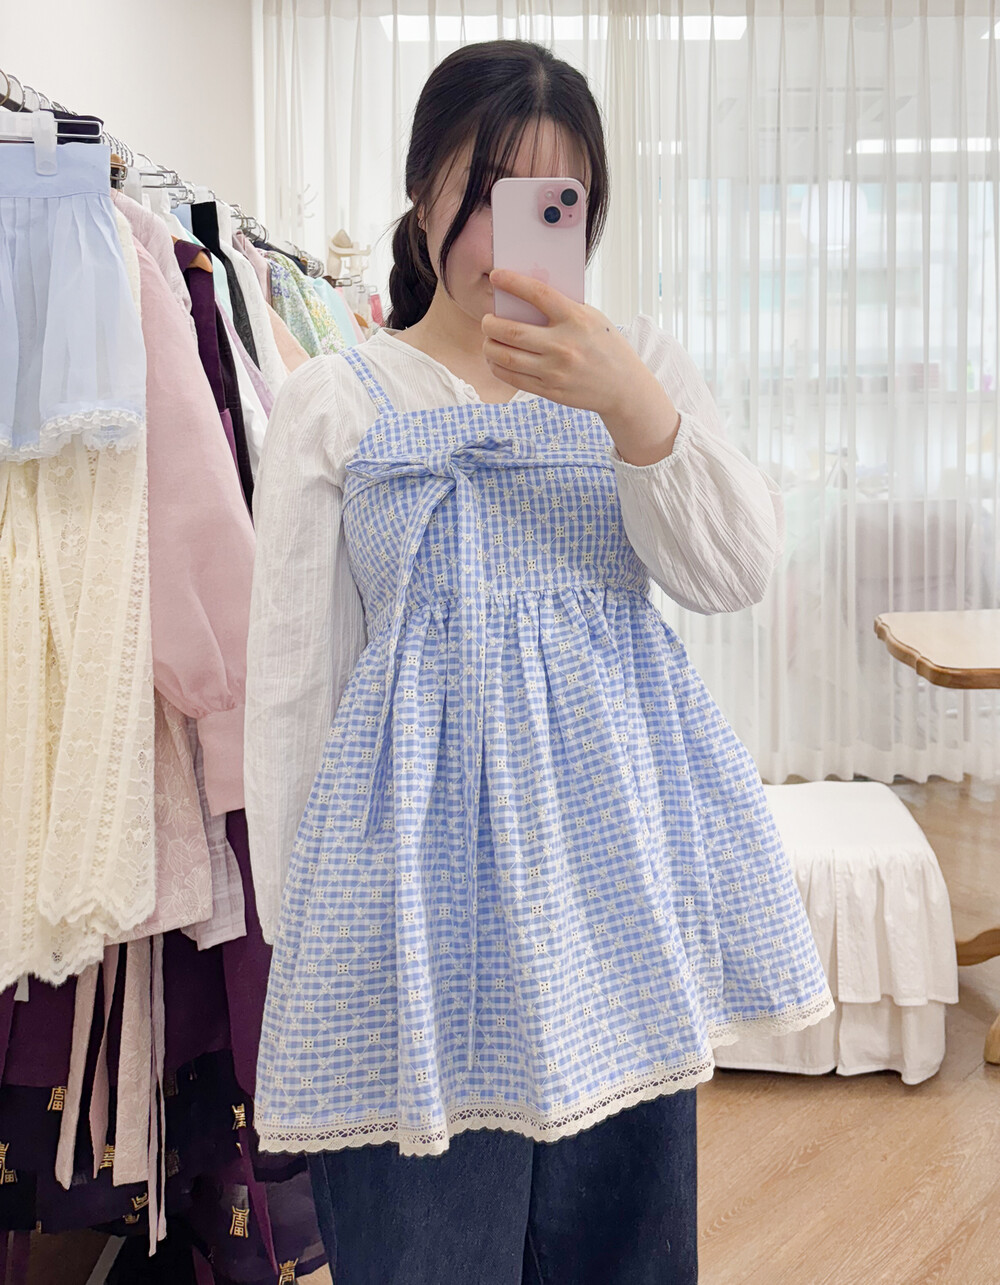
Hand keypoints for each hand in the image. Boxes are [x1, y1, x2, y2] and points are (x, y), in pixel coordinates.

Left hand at [482, 270, 680, 465]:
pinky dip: (497, 366)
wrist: (623, 387)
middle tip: (486, 320)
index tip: (496, 276)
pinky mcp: (549, 390)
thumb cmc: (606, 346)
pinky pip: (513, 378)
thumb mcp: (592, 318)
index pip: (538, 294)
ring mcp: (555, 371)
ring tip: (488, 339)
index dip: (513, 282)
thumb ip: (564, 308)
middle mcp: (563, 345)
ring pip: (506, 357)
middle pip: (511, 331)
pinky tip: (495, 358)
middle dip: (490, 323)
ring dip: (489, 346)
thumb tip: (526, 295)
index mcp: (576, 319)